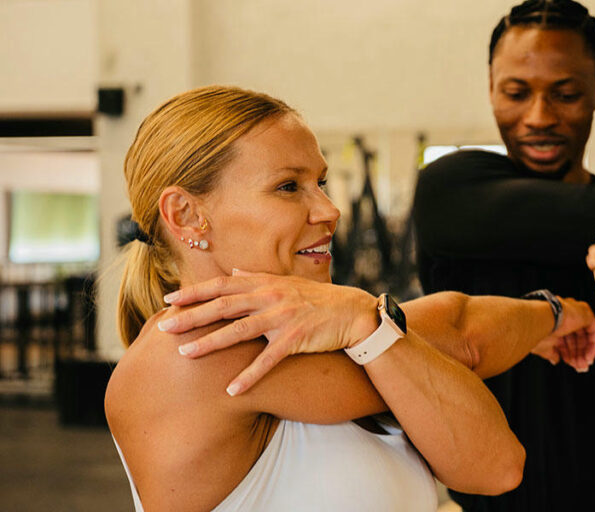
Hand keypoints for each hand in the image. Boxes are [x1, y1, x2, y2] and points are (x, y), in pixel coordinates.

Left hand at [160, 270, 379, 394]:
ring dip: (210, 343)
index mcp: (265, 283)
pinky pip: (268, 360)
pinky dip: (249, 376)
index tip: (168, 301)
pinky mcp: (295, 339)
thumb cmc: (316, 299)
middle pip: (223, 306)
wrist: (351, 312)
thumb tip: (233, 272)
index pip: (222, 286)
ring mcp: (282, 318)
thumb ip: (257, 277)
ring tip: (185, 355)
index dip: (194, 293)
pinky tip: (231, 389)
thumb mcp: (287, 282)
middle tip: (164, 328)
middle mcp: (270, 297)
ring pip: (239, 331)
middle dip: (191, 317)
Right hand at [530, 297, 594, 371]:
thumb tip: (556, 360)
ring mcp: (576, 312)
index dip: (567, 352)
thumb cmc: (537, 331)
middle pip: (575, 337)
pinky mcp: (586, 313)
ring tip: (583, 365)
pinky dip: (593, 345)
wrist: (540, 321)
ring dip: (584, 352)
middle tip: (579, 366)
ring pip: (585, 335)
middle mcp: (566, 314)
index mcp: (554, 320)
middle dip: (577, 354)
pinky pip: (594, 331)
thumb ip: (552, 353)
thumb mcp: (544, 346)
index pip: (564, 337)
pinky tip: (588, 357)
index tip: (569, 363)